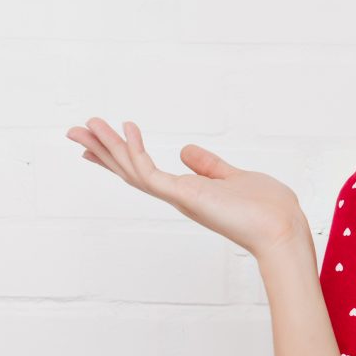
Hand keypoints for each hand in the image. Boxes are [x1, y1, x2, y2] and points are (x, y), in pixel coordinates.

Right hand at [66, 117, 309, 259]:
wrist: (281, 230)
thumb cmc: (267, 209)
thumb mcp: (234, 177)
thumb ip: (209, 166)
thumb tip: (186, 151)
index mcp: (188, 191)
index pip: (146, 171)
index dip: (121, 155)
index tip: (98, 141)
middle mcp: (178, 196)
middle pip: (130, 171)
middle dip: (103, 151)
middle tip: (74, 131)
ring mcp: (179, 197)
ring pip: (132, 170)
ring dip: (109, 146)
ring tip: (86, 125)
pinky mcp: (183, 197)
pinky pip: (150, 172)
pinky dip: (135, 150)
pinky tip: (126, 128)